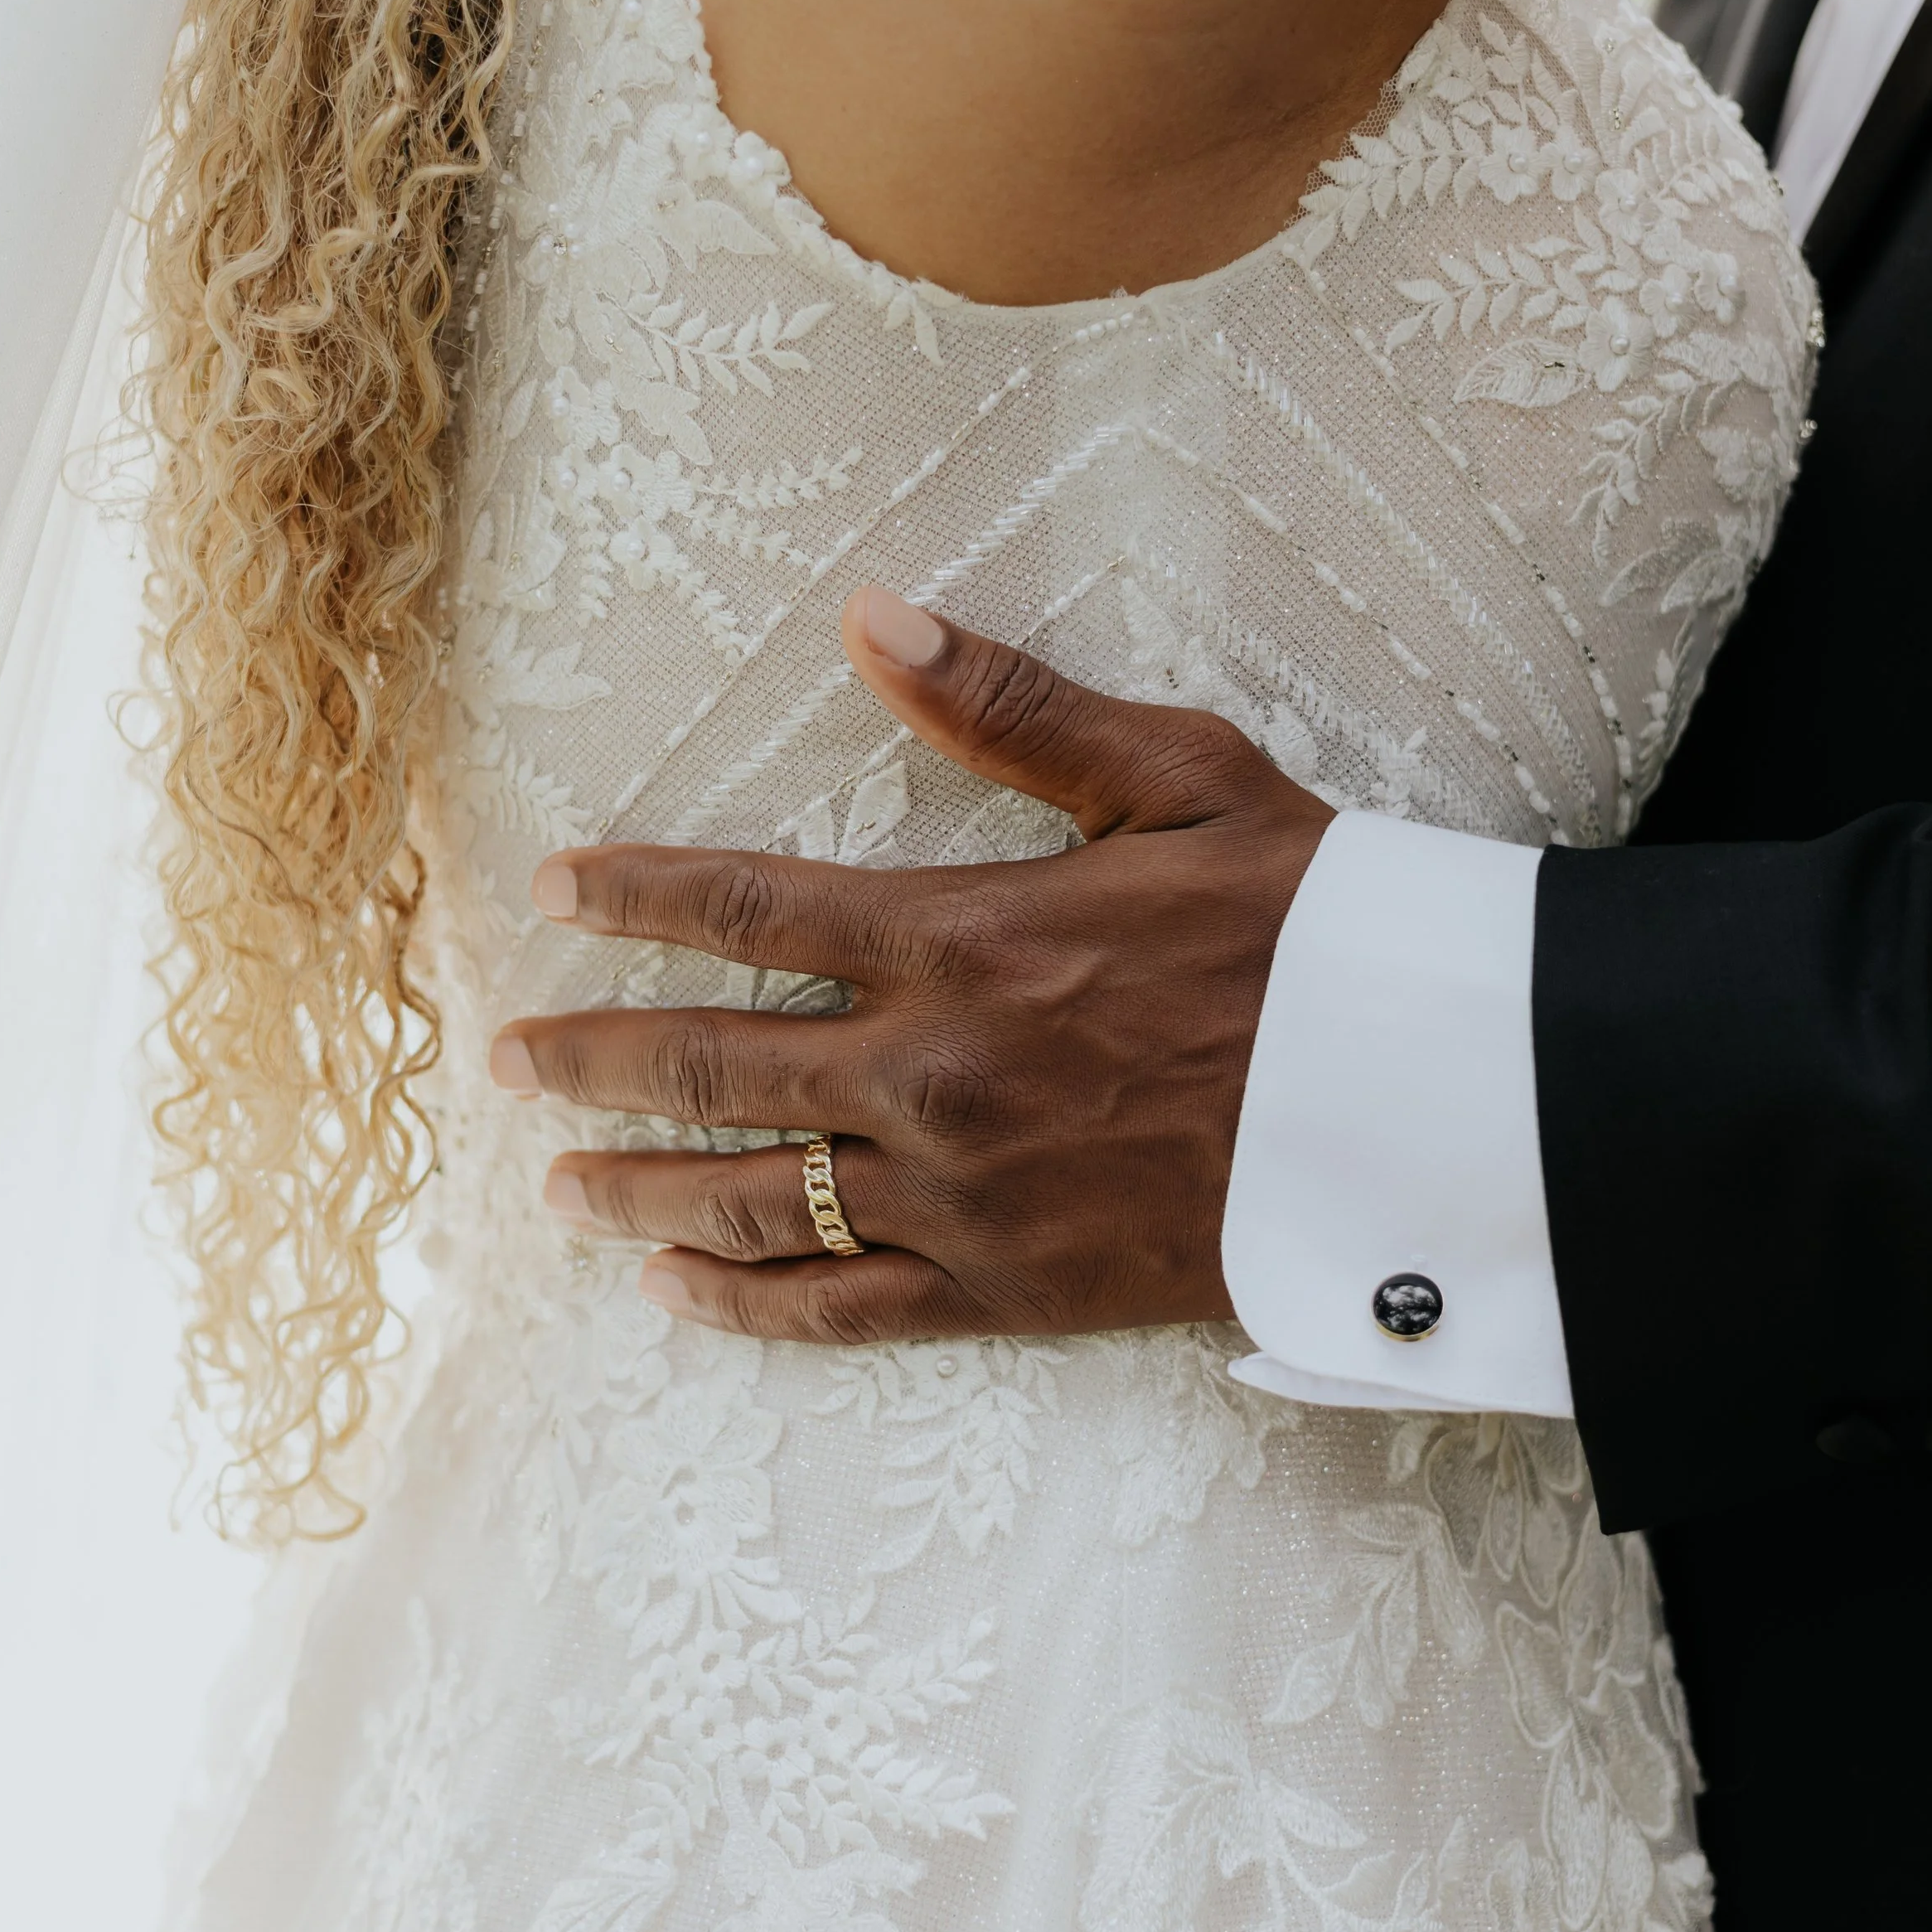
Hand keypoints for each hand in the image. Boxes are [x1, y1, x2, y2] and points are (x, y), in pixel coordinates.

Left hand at [489, 588, 1333, 1343]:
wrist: (1425, 1106)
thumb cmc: (1314, 928)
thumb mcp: (1181, 778)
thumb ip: (1011, 710)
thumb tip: (869, 619)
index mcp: (964, 935)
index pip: (747, 910)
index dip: (635, 897)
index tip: (553, 891)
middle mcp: (932, 1073)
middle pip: (707, 1065)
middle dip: (590, 1060)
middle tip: (507, 1060)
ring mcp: (962, 1194)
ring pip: (749, 1199)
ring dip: (635, 1188)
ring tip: (557, 1184)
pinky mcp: (1010, 1291)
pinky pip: (841, 1312)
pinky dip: (744, 1307)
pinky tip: (673, 1294)